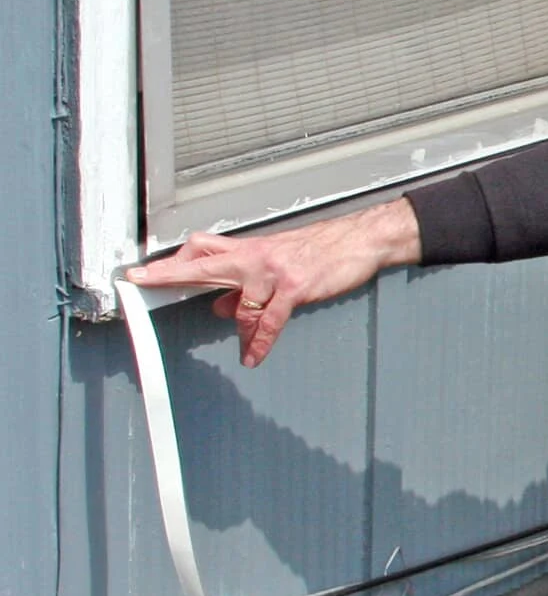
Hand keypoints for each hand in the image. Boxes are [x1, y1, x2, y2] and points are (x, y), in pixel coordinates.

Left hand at [126, 198, 421, 366]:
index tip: (141, 271)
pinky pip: (269, 321)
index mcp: (249, 248)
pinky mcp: (294, 288)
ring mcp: (274, 272)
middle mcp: (255, 257)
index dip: (170, 261)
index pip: (200, 250)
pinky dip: (260, 342)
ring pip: (240, 303)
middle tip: (141, 281)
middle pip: (203, 264)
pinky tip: (253, 355)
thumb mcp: (278, 263)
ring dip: (240, 329)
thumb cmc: (320, 250)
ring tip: (244, 346)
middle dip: (170, 273)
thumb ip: (245, 284)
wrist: (357, 240)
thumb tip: (219, 306)